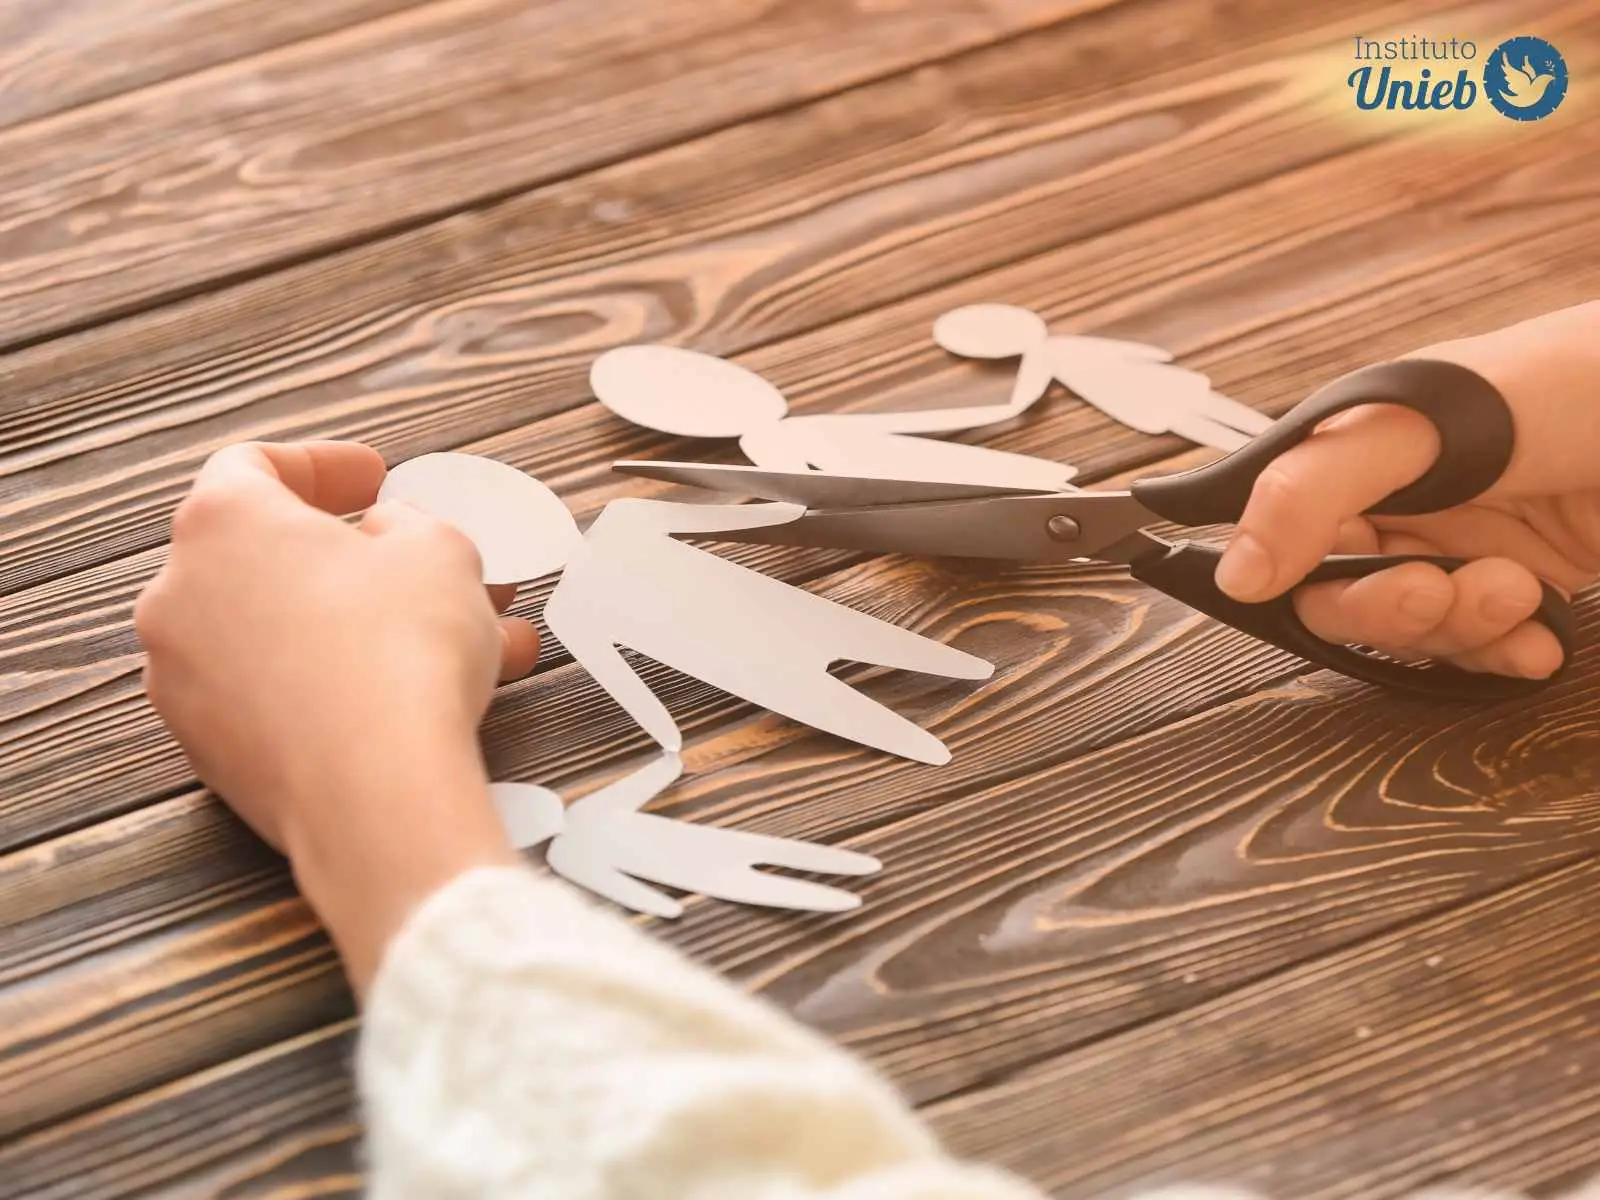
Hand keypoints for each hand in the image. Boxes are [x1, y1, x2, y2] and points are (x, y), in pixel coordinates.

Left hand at [136, 441, 540, 993]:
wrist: (376, 794)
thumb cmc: (401, 656)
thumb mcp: (439, 548)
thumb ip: (409, 524)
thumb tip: (387, 538)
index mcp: (221, 522)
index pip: (254, 465)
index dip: (325, 467)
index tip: (373, 480)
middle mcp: (178, 595)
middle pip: (267, 555)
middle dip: (356, 560)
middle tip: (417, 564)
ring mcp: (183, 679)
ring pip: (281, 632)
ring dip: (359, 627)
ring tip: (449, 640)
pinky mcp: (208, 749)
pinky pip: (276, 694)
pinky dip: (334, 683)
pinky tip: (412, 696)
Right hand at [1214, 302, 1599, 679]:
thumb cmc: (1572, 380)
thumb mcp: (1419, 423)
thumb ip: (1315, 492)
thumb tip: (1236, 570)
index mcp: (1360, 454)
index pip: (1283, 535)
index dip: (1289, 572)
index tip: (1313, 585)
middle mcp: (1404, 505)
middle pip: (1343, 597)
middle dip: (1389, 609)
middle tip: (1435, 592)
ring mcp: (1464, 549)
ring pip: (1414, 632)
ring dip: (1460, 630)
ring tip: (1516, 596)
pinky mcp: (1525, 588)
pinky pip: (1483, 651)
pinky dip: (1507, 656)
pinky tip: (1541, 641)